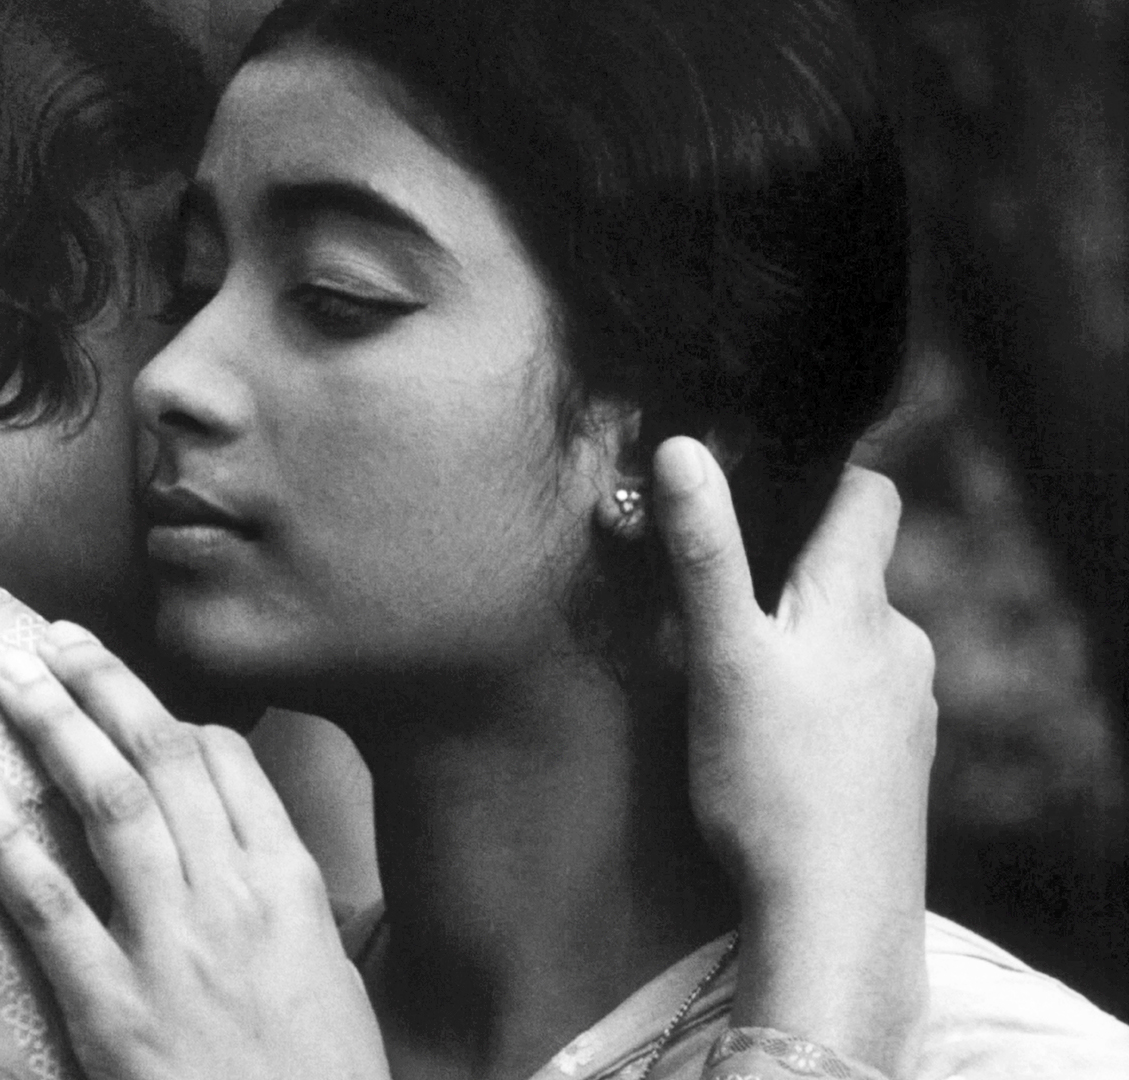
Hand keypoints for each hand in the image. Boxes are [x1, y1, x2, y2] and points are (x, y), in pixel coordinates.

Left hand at [0, 623, 389, 1079]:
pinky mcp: (112, 1003)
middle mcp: (231, 892)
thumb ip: (286, 892)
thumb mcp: (331, 966)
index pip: (228, 762)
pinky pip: (49, 903)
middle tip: (54, 636)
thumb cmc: (325, 1075)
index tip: (132, 699)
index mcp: (291, 880)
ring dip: (55, 725)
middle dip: (104, 685)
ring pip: (109, 802)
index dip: (173, 717)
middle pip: (162, 757)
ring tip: (10, 671)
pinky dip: (5, 838)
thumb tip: (247, 843)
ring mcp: (171, 943)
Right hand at [652, 437, 935, 1075]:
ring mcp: (908, 707)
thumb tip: (683, 449)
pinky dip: (822, 698)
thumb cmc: (771, 781)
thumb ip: (704, 552)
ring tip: (739, 681)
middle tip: (720, 604)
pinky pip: (860, 698)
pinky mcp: (899, 762)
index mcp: (859, 602)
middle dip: (793, 573)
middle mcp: (899, 644)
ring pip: (854, 640)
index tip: (769, 488)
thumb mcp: (721, 656)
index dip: (828, 476)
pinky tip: (777, 743)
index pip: (871, 496)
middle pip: (854, 571)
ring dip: (806, 641)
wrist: (834, 912)